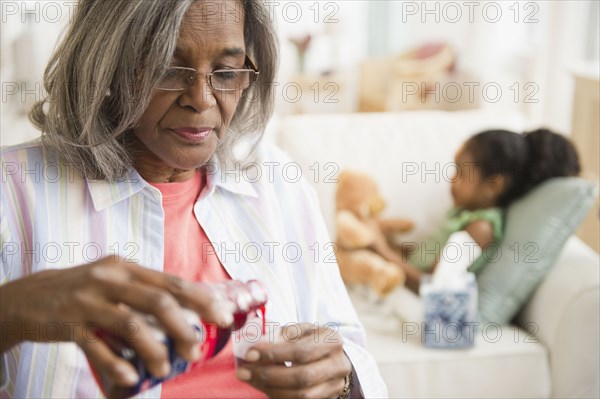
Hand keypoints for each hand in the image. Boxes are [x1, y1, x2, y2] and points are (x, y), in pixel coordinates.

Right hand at [0, 256, 234, 387]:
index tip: (223, 315)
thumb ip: (143, 289)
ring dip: (154, 350)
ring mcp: (89, 301)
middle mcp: (111, 280)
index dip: (201, 299)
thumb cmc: (81, 289)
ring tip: (165, 369)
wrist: (27, 296)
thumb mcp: (112, 279)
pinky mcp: (69, 324)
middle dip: (184, 328)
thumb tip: (185, 308)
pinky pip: (97, 347)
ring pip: (132, 325)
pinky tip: (131, 378)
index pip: (172, 282)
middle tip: (197, 351)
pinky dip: (117, 364)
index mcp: (127, 269)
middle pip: (158, 302)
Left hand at [236, 323, 352, 397]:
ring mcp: (335, 386)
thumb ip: (280, 335)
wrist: (332, 358)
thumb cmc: (311, 340)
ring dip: (270, 388)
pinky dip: (277, 395)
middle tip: (244, 371)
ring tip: (250, 378)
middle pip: (302, 376)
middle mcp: (338, 365)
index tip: (250, 354)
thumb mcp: (300, 330)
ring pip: (301, 395)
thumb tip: (255, 346)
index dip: (274, 354)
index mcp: (332, 341)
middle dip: (268, 375)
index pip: (301, 351)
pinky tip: (263, 386)